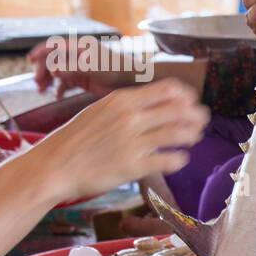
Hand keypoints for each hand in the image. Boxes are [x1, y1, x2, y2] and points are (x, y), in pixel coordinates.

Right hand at [28, 40, 139, 98]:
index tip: (30, 60)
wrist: (132, 81)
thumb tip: (53, 70)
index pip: (54, 45)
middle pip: (52, 60)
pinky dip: (59, 89)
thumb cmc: (115, 69)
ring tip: (42, 89)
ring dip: (48, 80)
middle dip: (43, 70)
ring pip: (57, 73)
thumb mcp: (93, 67)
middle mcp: (76, 56)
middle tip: (38, 82)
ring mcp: (78, 68)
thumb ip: (72, 69)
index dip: (41, 51)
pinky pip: (65, 83)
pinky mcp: (82, 80)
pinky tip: (57, 96)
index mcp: (78, 46)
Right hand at [30, 79, 209, 201]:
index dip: (185, 95)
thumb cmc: (76, 139)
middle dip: (196, 114)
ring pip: (179, 134)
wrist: (53, 166)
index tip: (191, 101)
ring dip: (192, 135)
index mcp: (122, 101)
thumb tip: (155, 102)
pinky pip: (169, 160)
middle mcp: (130, 118)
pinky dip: (179, 159)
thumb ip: (127, 106)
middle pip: (179, 110)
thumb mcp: (100, 111)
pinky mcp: (133, 166)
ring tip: (195, 137)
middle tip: (202, 120)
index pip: (168, 89)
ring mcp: (133, 142)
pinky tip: (180, 159)